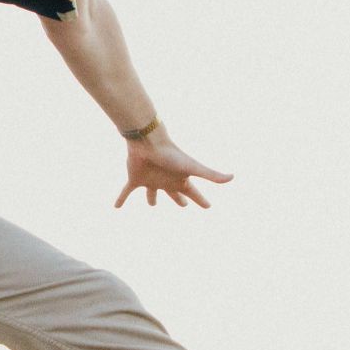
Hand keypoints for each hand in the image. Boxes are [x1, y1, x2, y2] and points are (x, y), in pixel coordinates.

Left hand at [114, 130, 233, 208]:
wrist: (148, 142)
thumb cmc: (172, 154)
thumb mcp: (193, 167)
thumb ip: (211, 174)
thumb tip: (233, 177)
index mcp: (180, 180)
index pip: (194, 194)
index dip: (201, 201)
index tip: (208, 207)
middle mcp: (165, 181)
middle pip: (174, 194)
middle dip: (178, 200)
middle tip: (183, 206)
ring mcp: (150, 180)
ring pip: (152, 193)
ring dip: (152, 199)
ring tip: (152, 205)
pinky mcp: (134, 179)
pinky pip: (126, 191)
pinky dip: (121, 198)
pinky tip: (116, 207)